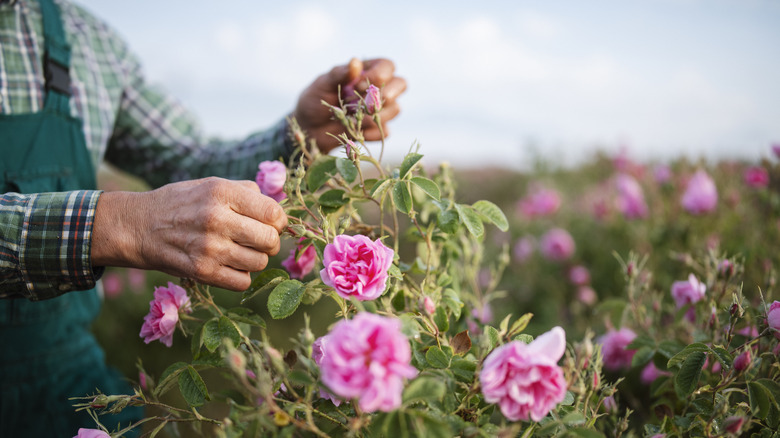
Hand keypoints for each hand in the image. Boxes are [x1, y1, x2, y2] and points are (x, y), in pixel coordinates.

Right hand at [92, 177, 286, 290]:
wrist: (138, 226)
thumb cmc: (181, 204)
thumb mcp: (211, 184)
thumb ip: (246, 193)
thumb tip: (278, 210)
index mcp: (222, 193)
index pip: (273, 213)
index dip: (278, 221)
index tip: (271, 223)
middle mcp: (216, 219)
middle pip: (270, 240)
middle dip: (270, 242)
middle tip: (258, 240)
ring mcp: (208, 248)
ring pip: (260, 263)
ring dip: (255, 259)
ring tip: (240, 251)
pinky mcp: (201, 272)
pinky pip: (242, 282)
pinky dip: (241, 276)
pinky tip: (229, 265)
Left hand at [292, 58, 406, 152]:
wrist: (309, 127)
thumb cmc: (315, 100)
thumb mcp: (323, 84)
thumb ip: (339, 74)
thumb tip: (355, 62)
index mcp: (367, 71)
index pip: (387, 66)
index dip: (378, 76)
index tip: (356, 85)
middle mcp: (378, 88)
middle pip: (401, 84)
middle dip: (386, 95)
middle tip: (365, 104)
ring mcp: (379, 110)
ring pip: (395, 109)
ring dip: (375, 116)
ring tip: (352, 119)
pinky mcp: (376, 129)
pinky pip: (385, 131)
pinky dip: (370, 133)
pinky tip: (354, 132)